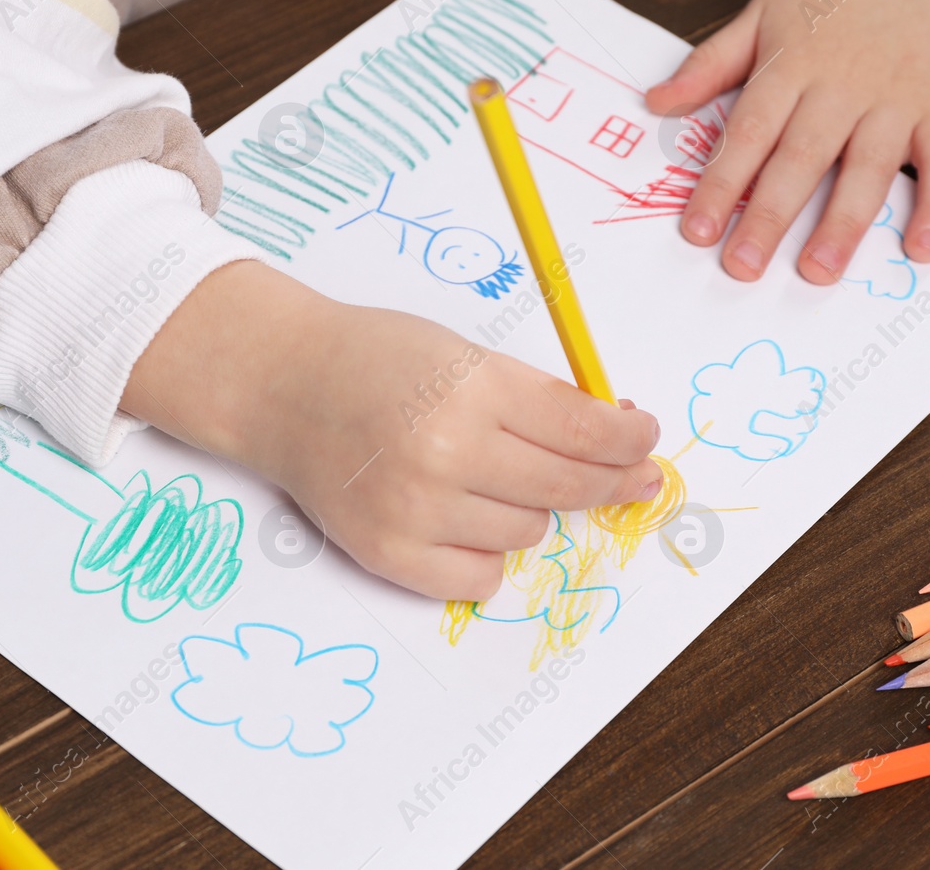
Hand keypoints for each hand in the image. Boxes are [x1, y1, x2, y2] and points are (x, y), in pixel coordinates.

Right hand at [122, 262, 662, 599]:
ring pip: (530, 532)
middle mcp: (446, 453)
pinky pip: (482, 575)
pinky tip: (469, 517)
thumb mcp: (465, 354)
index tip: (645, 440)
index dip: (629, 439)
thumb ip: (537, 397)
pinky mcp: (390, 554)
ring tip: (490, 474)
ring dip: (530, 507)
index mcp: (471, 389)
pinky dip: (488, 552)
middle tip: (632, 476)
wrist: (284, 387)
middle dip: (613, 480)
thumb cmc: (377, 360)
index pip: (583, 430)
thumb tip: (616, 437)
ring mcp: (416, 510)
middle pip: (569, 487)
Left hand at [645, 0, 929, 283]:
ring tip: (818, 270)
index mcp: (789, 67)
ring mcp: (895, 99)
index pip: (748, 134)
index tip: (698, 231)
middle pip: (800, 159)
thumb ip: (708, 65)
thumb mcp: (759, 15)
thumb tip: (655, 102)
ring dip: (843, 222)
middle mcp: (840, 87)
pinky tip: (921, 250)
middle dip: (770, 216)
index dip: (721, 184)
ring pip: (867, 168)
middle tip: (743, 267)